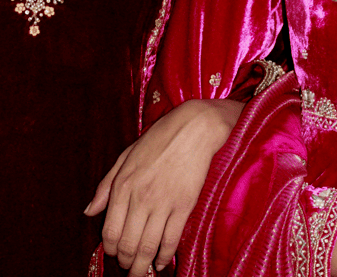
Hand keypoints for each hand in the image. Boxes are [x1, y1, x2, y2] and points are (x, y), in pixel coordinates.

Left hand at [84, 99, 243, 276]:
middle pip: (127, 244)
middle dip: (126, 262)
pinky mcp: (184, 205)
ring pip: (148, 247)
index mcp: (123, 185)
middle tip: (128, 268)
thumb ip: (106, 185)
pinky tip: (162, 263)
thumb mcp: (126, 156)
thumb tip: (89, 211)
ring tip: (141, 273)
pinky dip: (165, 257)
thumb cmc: (159, 138)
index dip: (110, 250)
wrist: (193, 128)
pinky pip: (171, 239)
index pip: (109, 231)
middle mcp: (140, 198)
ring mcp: (163, 203)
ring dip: (142, 267)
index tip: (115, 254)